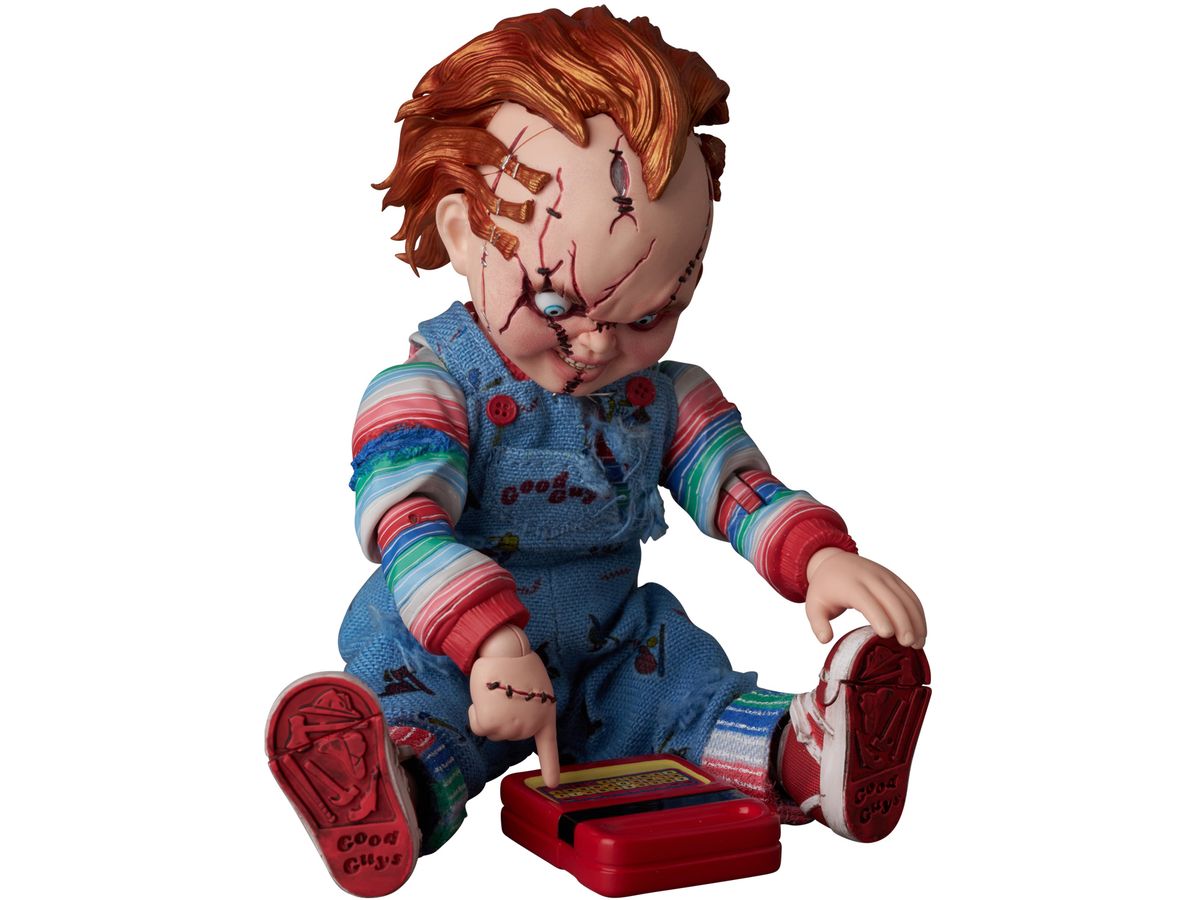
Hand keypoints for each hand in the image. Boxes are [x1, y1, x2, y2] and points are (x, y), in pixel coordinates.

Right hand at [467, 625, 559, 787]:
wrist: (506, 650)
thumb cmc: (517, 662)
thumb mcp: (533, 688)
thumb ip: (528, 706)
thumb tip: (512, 712)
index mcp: (546, 715)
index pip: (549, 747)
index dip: (550, 767)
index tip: (553, 785)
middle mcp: (530, 726)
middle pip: (506, 733)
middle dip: (500, 715)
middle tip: (505, 692)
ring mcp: (513, 727)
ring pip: (492, 730)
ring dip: (488, 712)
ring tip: (496, 691)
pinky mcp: (493, 724)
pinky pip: (479, 726)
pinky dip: (476, 712)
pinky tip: (485, 697)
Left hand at [805, 548, 926, 648]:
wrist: (833, 561)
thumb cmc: (825, 588)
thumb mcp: (813, 605)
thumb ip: (818, 624)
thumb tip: (826, 639)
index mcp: (850, 585)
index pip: (867, 601)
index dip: (879, 616)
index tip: (888, 634)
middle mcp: (870, 578)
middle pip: (891, 599)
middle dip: (903, 622)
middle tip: (909, 644)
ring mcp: (885, 576)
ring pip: (905, 597)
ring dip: (915, 619)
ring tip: (919, 642)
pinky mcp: (894, 578)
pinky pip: (910, 595)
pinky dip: (918, 612)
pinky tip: (921, 630)